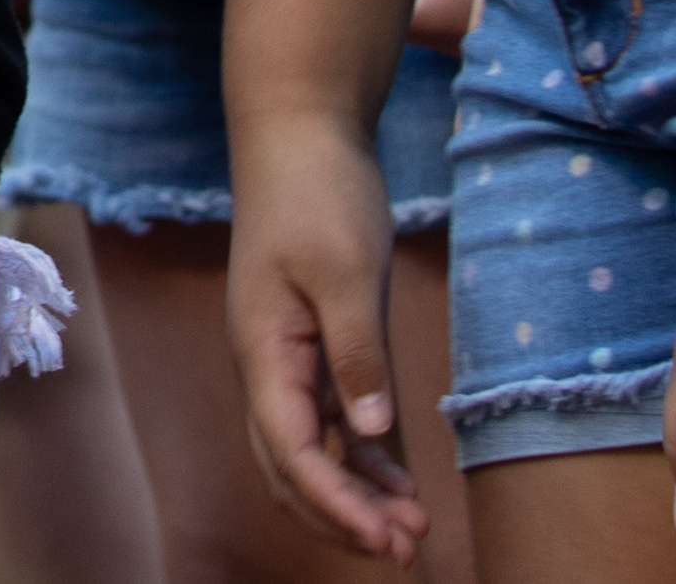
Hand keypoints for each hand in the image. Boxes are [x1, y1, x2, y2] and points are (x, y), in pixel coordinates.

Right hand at [224, 106, 428, 560]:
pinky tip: (400, 481)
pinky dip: (360, 458)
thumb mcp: (347, 271)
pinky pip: (329, 420)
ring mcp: (287, 355)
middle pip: (291, 467)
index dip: (337, 505)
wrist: (299, 133)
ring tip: (412, 527)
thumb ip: (356, 353)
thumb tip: (370, 430)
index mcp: (264, 350)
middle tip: (407, 549)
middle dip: (342, 516)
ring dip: (353, 494)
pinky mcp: (314, 341)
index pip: (291, 451)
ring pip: (309, 451)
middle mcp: (267, 364)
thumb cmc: (318, 193)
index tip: (389, 540)